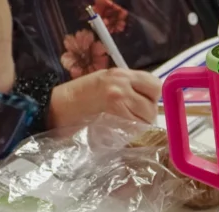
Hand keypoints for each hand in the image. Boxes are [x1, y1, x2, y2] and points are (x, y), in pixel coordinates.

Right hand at [47, 69, 161, 127]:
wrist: (62, 105)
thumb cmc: (84, 94)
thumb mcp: (109, 81)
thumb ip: (131, 87)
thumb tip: (152, 100)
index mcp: (123, 73)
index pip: (156, 85)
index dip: (153, 97)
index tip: (145, 102)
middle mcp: (123, 83)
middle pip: (153, 104)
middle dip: (148, 114)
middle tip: (134, 116)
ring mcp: (119, 98)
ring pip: (147, 118)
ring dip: (142, 124)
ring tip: (126, 123)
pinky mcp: (114, 115)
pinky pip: (135, 127)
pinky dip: (133, 131)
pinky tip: (121, 128)